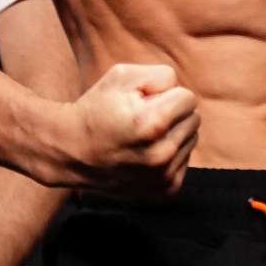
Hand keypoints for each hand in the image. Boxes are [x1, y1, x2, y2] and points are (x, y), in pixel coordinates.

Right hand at [64, 63, 198, 194]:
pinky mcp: (167, 189)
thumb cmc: (96, 109)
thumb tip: (180, 91)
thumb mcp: (121, 76)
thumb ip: (160, 75)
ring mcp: (165, 175)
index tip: (145, 101)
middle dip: (172, 113)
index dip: (166, 94)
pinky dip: (170, 153)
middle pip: (193, 119)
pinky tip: (145, 152)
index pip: (188, 98)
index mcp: (152, 123)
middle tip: (142, 117)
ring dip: (172, 133)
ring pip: (191, 139)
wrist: (72, 152)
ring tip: (143, 136)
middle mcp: (162, 153)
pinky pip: (185, 160)